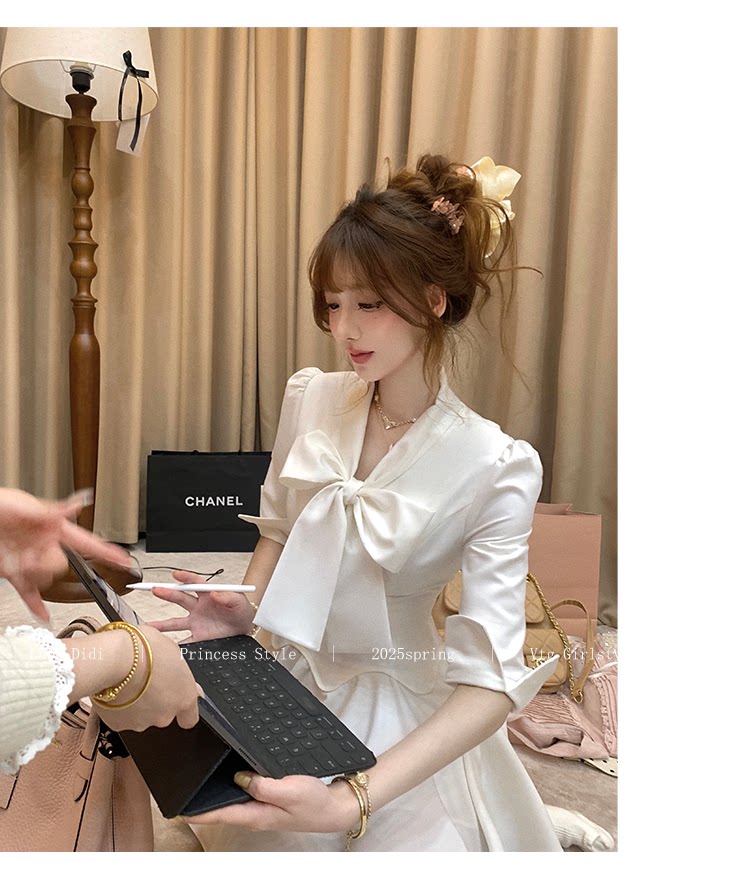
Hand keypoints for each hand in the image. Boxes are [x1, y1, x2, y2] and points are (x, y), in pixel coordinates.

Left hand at [0, 487, 132, 620]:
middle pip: (62, 565)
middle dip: (48, 565)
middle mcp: (44, 545)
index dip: (107, 551)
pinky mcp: (13, 573)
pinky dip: (36, 606)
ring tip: (19, 565)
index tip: (125, 560)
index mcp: (53, 527)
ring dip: (35, 577)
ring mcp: (29, 560)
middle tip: (31, 557)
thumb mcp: (24, 503)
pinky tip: (42, 614)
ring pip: (45, 580)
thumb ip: (52, 509)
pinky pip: (28, 593)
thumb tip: (79, 503)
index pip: (87, 541)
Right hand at [94, 623, 200, 731]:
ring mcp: (142, 722)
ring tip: (128, 683)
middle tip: (146, 681)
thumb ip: (181, 674)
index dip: (181, 710)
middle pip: (163, 714)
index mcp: (184, 698)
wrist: (114, 659)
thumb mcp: (174, 652)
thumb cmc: (145, 648)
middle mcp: (165, 715)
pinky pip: (121, 717)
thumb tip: (187, 683)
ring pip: (142, 716)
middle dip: (156, 701)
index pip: (189, 718)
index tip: (175, 700)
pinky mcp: (119, 725)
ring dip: (137, 704)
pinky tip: (116, 690)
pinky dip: (119, 707)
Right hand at [149, 570, 254, 641]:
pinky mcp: (198, 637)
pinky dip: (174, 646)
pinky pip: (184, 641)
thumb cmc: (242, 613)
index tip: (176, 574)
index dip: (185, 577)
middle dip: (167, 593)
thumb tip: (214, 592)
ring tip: (149, 626)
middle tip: (155, 589)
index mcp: (209, 595)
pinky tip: (164, 648)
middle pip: (180, 598)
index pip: (195, 583)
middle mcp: (199, 607)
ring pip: (175, 622)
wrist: (245, 632)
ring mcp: (196, 622)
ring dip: (162, 624)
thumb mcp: (240, 602)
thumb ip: (228, 597)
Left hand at [186, 772, 358, 832]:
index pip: (219, 815)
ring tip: (198, 784)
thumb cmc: (314, 801)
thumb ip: (263, 785)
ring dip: (215, 793)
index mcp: (256, 814)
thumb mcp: (289, 790)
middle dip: (201, 801)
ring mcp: (261, 807)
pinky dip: (232, 787)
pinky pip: (244, 793)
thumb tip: (239, 777)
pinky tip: (228, 778)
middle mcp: (255, 813)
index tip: (177, 809)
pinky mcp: (268, 799)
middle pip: (221, 809)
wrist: (333, 807)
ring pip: (231, 800)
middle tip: (182, 789)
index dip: (197, 813)